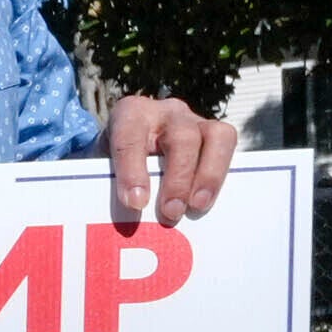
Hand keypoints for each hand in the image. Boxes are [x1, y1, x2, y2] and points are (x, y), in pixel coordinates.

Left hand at [103, 91, 237, 224]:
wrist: (131, 149)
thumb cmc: (114, 163)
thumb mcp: (103, 169)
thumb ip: (111, 185)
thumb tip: (126, 220)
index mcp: (131, 113)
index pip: (130, 137)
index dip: (133, 170)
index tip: (135, 203)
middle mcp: (165, 111)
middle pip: (181, 137)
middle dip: (177, 179)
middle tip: (170, 213)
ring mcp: (194, 119)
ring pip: (214, 136)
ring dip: (208, 175)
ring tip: (197, 206)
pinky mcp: (214, 133)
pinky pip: (228, 144)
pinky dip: (220, 174)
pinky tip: (209, 200)